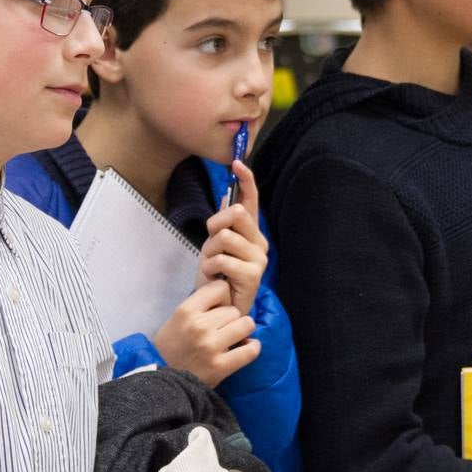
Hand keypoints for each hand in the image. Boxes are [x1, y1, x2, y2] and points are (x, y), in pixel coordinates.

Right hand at [153, 280, 259, 386]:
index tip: (219, 307)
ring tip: (235, 337)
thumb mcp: (177, 318)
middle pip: (234, 309)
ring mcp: (211, 346)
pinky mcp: (221, 366)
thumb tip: (228, 293)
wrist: (162, 381)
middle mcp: (199, 326)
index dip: (223, 297)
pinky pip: (251, 350)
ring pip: (246, 324)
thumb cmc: (171, 347)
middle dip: (231, 318)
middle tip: (223, 328)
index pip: (220, 288)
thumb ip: (199, 305)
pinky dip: (252, 348)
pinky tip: (245, 348)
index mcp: (186, 311)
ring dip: (243, 330)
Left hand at [196, 160, 267, 317]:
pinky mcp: (253, 275)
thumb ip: (224, 224)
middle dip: (215, 225)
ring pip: (225, 236)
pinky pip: (223, 258)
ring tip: (213, 267)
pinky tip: (216, 278)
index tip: (237, 163)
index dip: (246, 180)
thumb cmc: (216, 277)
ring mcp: (259, 258)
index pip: (252, 200)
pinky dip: (212, 267)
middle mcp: (260, 242)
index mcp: (251, 232)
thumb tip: (228, 196)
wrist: (216, 308)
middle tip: (212, 246)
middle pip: (238, 212)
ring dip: (210, 252)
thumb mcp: (215, 245)